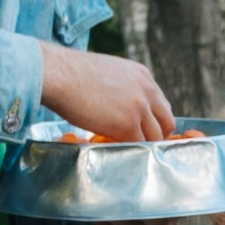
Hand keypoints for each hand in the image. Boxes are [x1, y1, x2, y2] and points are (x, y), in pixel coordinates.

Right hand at [38, 42, 175, 142]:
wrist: (58, 74)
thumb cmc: (72, 74)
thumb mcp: (108, 74)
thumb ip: (123, 89)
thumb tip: (122, 108)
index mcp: (142, 75)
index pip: (161, 104)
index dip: (155, 120)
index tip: (146, 130)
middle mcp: (146, 89)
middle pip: (167, 122)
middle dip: (157, 135)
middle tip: (142, 145)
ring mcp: (139, 108)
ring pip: (155, 137)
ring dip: (144, 145)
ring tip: (129, 150)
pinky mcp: (128, 124)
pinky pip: (139, 145)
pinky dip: (132, 150)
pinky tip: (120, 151)